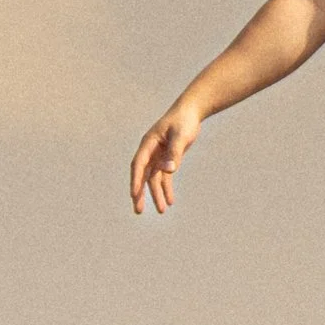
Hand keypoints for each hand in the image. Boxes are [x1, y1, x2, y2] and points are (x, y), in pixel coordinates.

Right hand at [130, 98, 201, 214]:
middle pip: (143, 175)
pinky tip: (170, 201)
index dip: (136, 180)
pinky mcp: (168, 159)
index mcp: (148, 144)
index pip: (139, 165)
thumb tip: (169, 171)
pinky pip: (165, 177)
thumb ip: (174, 153)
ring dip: (157, 194)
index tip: (134, 194)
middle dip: (140, 193)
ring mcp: (158, 156)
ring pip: (154, 179)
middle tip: (138, 211)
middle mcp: (150, 152)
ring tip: (162, 211)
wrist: (190, 113)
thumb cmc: (183, 121)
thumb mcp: (180, 136)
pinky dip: (167, 189)